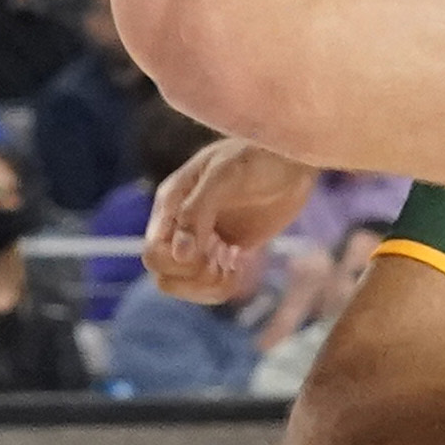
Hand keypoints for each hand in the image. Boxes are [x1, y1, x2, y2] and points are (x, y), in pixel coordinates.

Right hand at [144, 139, 317, 299]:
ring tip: (233, 266)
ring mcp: (201, 242)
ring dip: (208, 287)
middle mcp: (179, 225)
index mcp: (171, 204)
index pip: (153, 253)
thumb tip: (180, 254)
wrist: (291, 161)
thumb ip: (197, 211)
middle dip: (193, 279)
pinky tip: (239, 264)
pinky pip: (210, 286)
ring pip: (184, 285)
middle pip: (163, 275)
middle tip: (222, 261)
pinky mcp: (223, 253)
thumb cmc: (256, 158)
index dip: (178, 263)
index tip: (211, 248)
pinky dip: (223, 286)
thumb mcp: (224, 176)